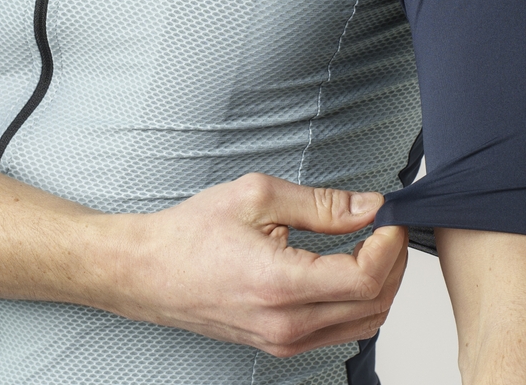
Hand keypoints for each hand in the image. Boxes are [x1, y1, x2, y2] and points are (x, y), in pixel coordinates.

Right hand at [103, 173, 406, 356]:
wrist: (150, 270)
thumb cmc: (192, 233)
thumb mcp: (256, 197)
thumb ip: (319, 204)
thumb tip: (367, 207)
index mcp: (280, 284)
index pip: (365, 278)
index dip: (389, 246)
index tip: (388, 218)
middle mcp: (287, 325)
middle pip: (373, 305)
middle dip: (391, 263)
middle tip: (384, 227)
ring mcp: (283, 342)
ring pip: (363, 324)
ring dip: (379, 286)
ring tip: (371, 246)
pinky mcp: (279, 345)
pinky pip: (338, 332)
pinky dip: (356, 303)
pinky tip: (345, 270)